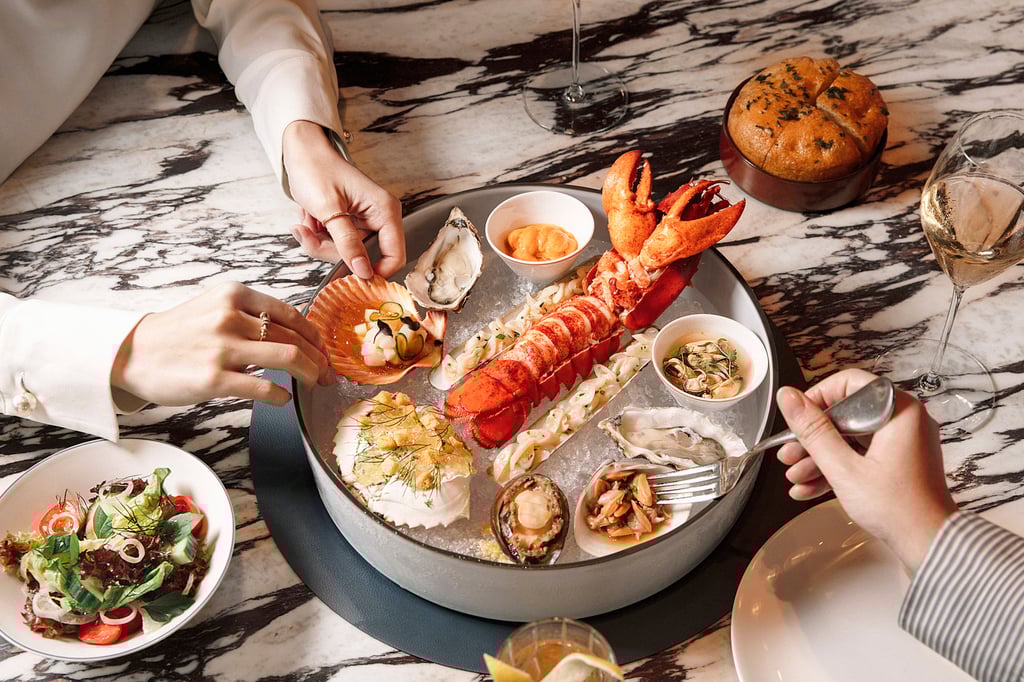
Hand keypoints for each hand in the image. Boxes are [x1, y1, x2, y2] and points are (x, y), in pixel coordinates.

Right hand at [110, 282, 332, 406]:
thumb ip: (251, 316)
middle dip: (319, 360)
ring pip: (288, 359)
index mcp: (234, 295)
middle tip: (328, 374)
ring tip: (314, 384)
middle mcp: (230, 317)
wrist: (132, 354)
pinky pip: (264, 389)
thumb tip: (296, 337)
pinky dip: (282, 396)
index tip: (324, 351)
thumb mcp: (214, 309)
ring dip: (310, 375)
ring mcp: (223, 348)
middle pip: (294, 339)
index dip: (315, 336)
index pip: (291, 315)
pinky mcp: (214, 378)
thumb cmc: (178, 334)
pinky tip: (283, 399)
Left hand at [282, 120, 404, 278]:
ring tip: (306, 222)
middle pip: (365, 257)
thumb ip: (347, 243)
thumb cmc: (316, 169)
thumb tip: (364, 272)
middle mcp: (379, 217)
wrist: (301, 151)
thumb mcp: (329, 210)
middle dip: (332, 252)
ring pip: (347, 252)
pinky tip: (309, 219)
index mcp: (384, 211)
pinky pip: (337, 244)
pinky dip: (319, 236)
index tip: (351, 277)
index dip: (375, 271)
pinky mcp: (350, 223)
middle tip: (309, 235)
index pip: (394, 255)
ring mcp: (364, 221)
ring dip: (321, 243)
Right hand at [776, 368, 957, 572]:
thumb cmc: (897, 508)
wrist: (929, 545)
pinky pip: (860, 455)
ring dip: (819, 457)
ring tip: (794, 477)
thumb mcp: (844, 468)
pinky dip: (836, 468)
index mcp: (898, 411)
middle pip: (845, 414)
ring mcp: (900, 442)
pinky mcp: (896, 461)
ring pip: (849, 438)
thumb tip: (788, 397)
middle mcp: (902, 420)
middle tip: (789, 454)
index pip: (849, 384)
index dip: (817, 399)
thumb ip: (813, 430)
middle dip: (812, 438)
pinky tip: (809, 488)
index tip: (797, 419)